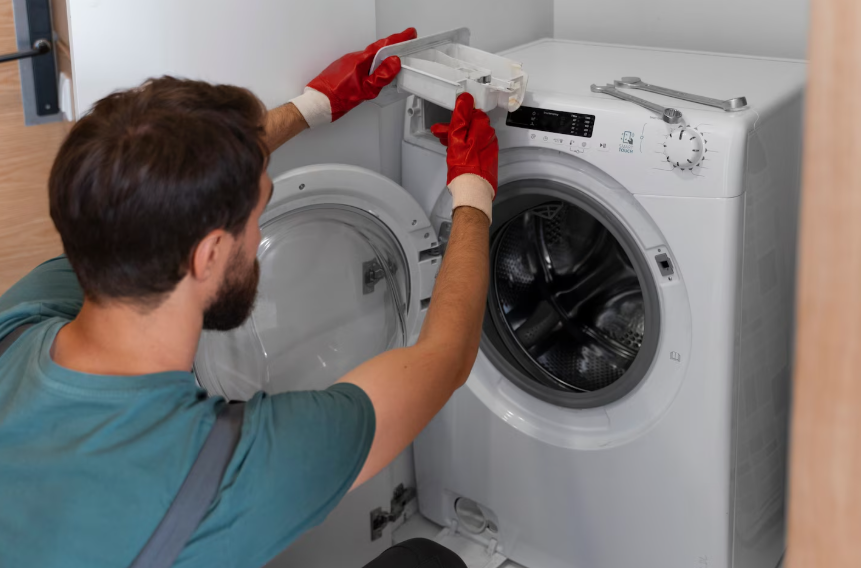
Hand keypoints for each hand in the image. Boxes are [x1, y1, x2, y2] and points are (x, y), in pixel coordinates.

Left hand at [290, 28, 416, 127]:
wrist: (316, 103)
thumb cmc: (336, 98)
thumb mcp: (364, 91)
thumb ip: (381, 77)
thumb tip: (394, 63)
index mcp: (360, 61)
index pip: (383, 46)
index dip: (398, 39)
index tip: (409, 34)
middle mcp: (353, 58)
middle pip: (377, 51)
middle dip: (392, 48)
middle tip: (405, 47)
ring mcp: (347, 63)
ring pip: (369, 58)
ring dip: (381, 59)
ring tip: (392, 64)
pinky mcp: (343, 70)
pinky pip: (361, 64)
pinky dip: (371, 66)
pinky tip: (373, 75)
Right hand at [430, 93, 498, 221]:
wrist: (473, 189)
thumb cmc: (464, 167)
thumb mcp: (457, 137)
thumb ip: (461, 116)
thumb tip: (465, 100)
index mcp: (483, 129)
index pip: (472, 113)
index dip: (457, 116)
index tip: (448, 121)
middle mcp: (489, 138)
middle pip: (471, 127)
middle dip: (455, 129)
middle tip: (442, 133)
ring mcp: (490, 150)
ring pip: (472, 138)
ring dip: (459, 138)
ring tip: (446, 144)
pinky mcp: (488, 160)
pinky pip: (476, 148)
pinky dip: (465, 148)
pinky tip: (456, 153)